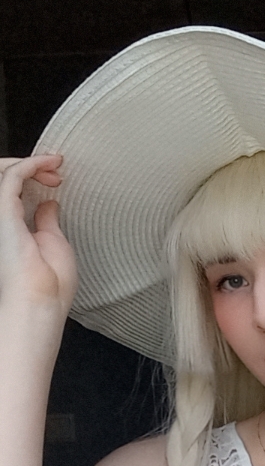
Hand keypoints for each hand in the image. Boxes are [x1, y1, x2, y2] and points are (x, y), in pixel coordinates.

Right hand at [0, 156, 77, 318]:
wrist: (40, 303)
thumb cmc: (50, 285)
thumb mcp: (54, 244)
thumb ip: (48, 221)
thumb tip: (49, 203)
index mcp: (15, 229)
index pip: (15, 191)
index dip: (34, 176)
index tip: (58, 177)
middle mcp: (4, 221)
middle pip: (5, 179)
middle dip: (31, 166)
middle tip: (56, 170)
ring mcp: (1, 216)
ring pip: (3, 172)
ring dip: (29, 162)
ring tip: (54, 166)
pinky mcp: (4, 213)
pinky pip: (13, 176)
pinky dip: (31, 164)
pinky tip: (50, 163)